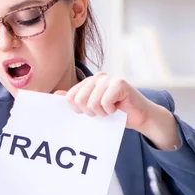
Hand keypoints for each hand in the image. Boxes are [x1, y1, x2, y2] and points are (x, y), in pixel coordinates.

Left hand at [55, 72, 180, 149]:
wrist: (139, 116)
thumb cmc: (115, 113)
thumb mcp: (91, 108)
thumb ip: (75, 101)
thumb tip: (55, 95)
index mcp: (88, 82)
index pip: (69, 97)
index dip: (78, 110)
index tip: (90, 112)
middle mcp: (97, 77)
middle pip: (78, 100)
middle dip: (90, 112)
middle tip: (102, 112)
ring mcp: (108, 78)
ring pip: (91, 103)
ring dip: (102, 113)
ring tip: (111, 109)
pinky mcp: (120, 83)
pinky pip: (104, 102)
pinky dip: (111, 110)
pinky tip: (118, 107)